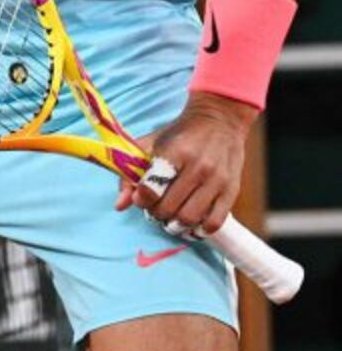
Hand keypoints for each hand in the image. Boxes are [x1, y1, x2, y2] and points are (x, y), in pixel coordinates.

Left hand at [113, 93, 255, 236]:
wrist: (219, 120)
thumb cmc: (180, 134)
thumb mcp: (151, 144)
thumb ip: (131, 173)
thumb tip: (119, 205)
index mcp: (175, 152)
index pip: (152, 188)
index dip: (141, 199)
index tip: (140, 199)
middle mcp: (198, 167)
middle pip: (169, 207)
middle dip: (155, 214)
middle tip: (153, 211)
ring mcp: (217, 180)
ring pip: (190, 217)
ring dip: (175, 226)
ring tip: (169, 220)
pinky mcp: (231, 190)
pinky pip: (215, 221)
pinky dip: (199, 230)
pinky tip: (191, 226)